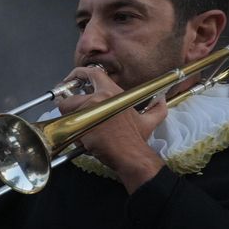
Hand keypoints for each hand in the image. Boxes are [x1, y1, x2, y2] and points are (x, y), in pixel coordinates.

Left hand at [54, 66, 165, 192]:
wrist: (131, 155)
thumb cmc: (137, 138)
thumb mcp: (150, 120)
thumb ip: (157, 108)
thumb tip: (162, 99)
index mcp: (113, 92)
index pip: (92, 73)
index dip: (79, 73)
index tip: (71, 79)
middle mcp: (100, 98)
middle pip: (71, 97)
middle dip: (67, 106)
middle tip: (71, 115)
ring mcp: (89, 111)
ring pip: (66, 112)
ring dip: (69, 120)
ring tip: (79, 129)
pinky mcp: (82, 126)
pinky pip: (68, 127)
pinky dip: (72, 133)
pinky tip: (82, 139)